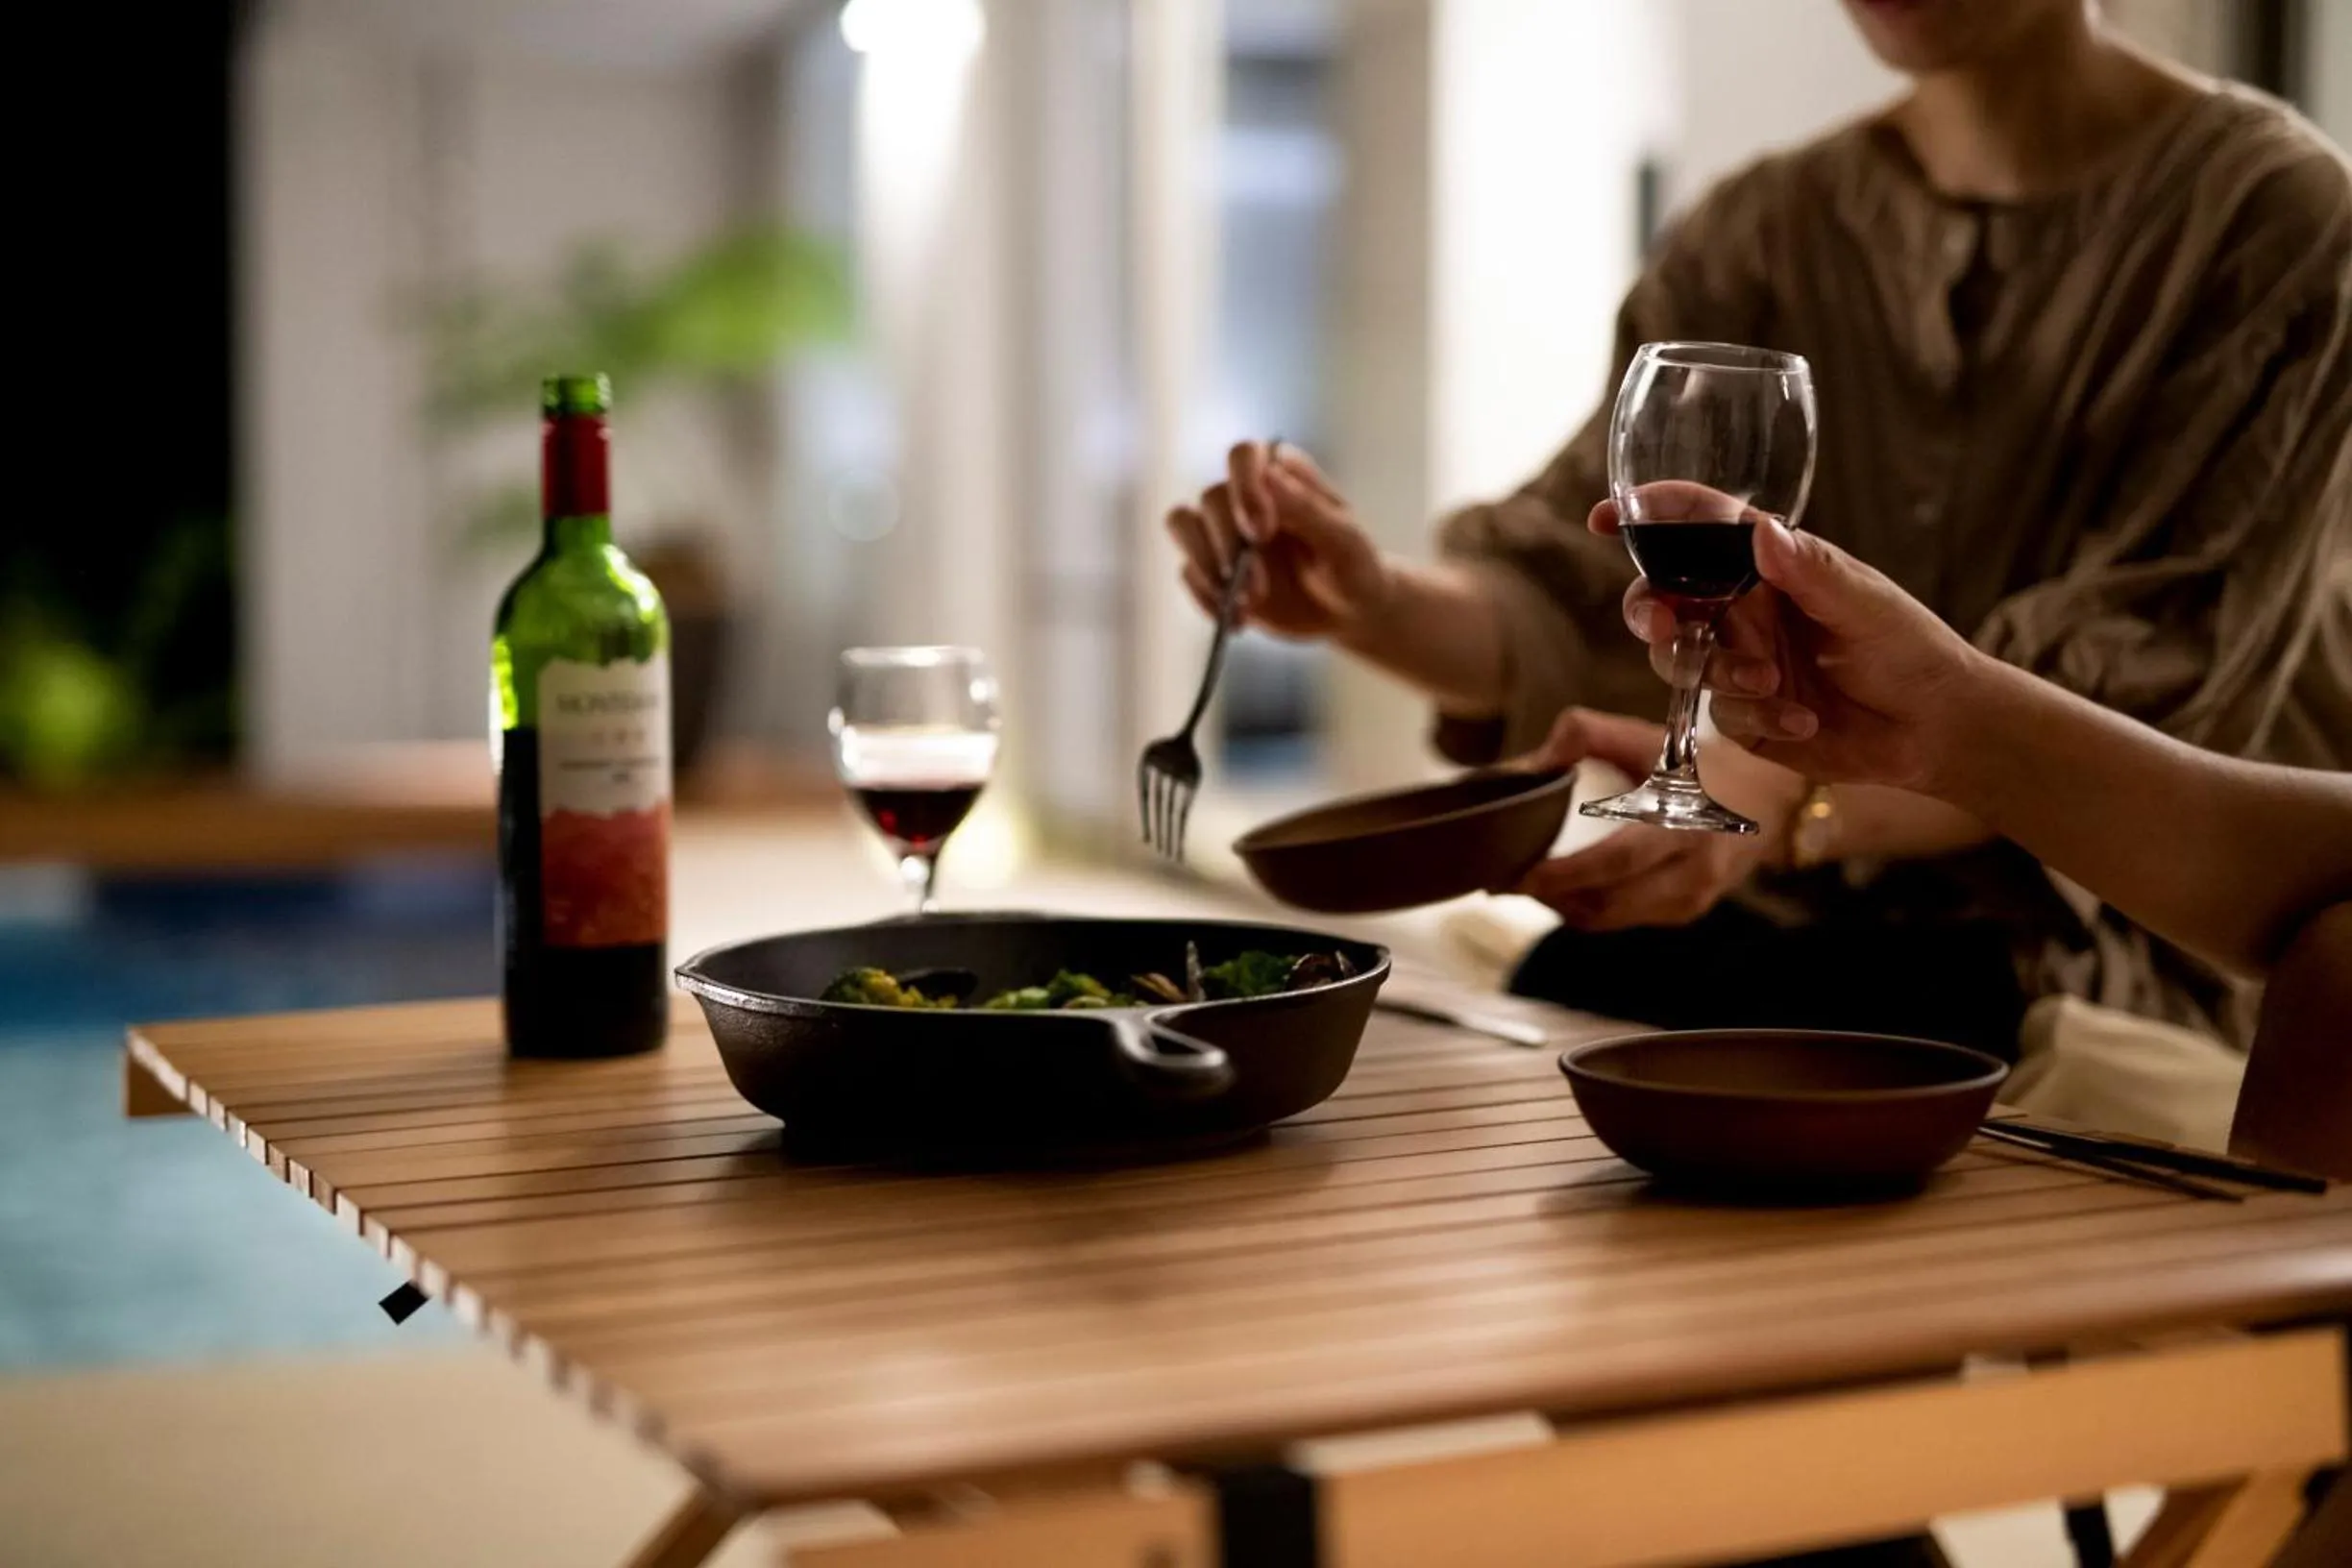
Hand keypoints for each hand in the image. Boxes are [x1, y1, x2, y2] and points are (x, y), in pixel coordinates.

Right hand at [1164, 443, 1393, 640]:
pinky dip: (1206, 598)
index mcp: (1281, 474)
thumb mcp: (1344, 542)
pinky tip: (1239, 621)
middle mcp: (1245, 494)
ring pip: (1183, 523)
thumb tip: (1270, 472)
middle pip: (1211, 498)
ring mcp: (1224, 530)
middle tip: (1259, 589)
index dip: (1243, 488)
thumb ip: (1308, 508)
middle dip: (1229, 546)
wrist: (1347, 612)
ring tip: (1244, 605)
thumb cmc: (1355, 567)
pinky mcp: (1212, 566)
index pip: (1243, 455)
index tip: (1262, 531)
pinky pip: (1187, 572)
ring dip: (1208, 567)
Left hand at [1505, 708, 1808, 930]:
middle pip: (1608, 901)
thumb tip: (1531, 765)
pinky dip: (1589, 908)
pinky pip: (1625, 919)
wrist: (1765, 791)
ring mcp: (1694, 897)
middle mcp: (1694, 868)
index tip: (1519, 874)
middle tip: (1506, 880)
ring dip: (1564, 905)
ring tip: (1529, 882)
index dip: (1565, 874)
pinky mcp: (1688, 911)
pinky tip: (1566, 888)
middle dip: (1551, 896)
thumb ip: (1585, 734)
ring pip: (1611, 918)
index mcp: (1683, 820)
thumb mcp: (1644, 735)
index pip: (1617, 861)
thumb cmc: (1694, 761)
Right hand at [1589, 503, 1983, 793]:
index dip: (1648, 516)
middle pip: (1662, 598)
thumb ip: (1810, 571)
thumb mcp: (1865, 603)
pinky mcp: (1742, 716)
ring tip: (1771, 684)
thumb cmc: (1909, 649)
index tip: (1608, 516)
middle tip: (1665, 627)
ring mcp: (1736, 662)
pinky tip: (1803, 721)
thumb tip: (1762, 532)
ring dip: (1714, 671)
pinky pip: (1717, 713)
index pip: (1698, 527)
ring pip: (1677, 660)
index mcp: (1768, 566)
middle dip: (1651, 612)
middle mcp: (1742, 609)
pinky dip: (1757, 718)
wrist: (1933, 730)